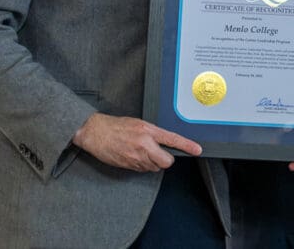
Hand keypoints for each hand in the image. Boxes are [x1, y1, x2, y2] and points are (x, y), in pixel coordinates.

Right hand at [72, 112, 201, 171]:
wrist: (95, 132)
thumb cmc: (116, 126)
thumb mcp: (138, 123)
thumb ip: (152, 133)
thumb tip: (164, 142)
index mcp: (148, 130)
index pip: (172, 139)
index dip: (187, 146)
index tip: (197, 150)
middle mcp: (144, 144)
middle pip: (166, 161)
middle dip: (165, 160)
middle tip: (159, 153)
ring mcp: (136, 156)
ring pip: (154, 167)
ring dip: (152, 163)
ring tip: (140, 151)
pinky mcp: (128, 165)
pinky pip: (142, 170)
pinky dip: (142, 165)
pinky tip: (133, 156)